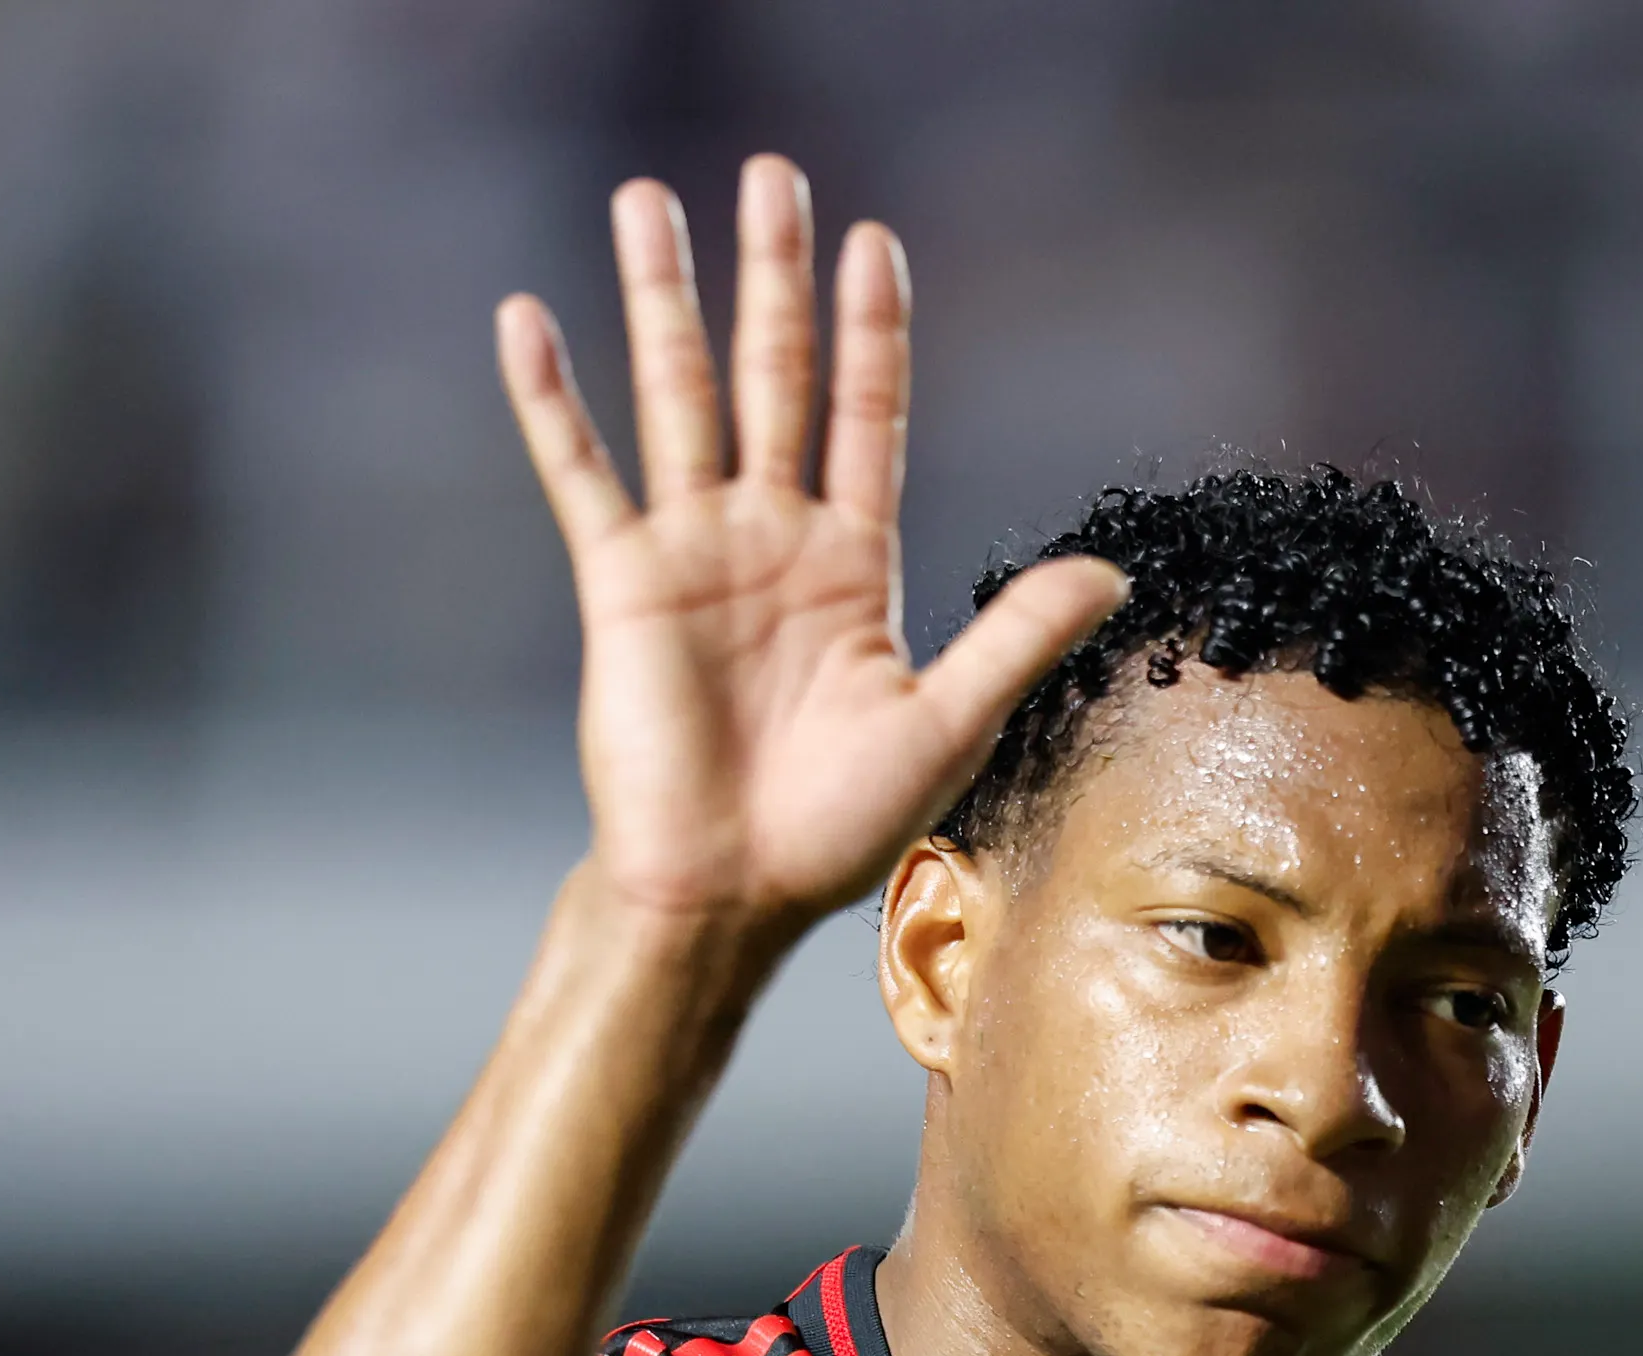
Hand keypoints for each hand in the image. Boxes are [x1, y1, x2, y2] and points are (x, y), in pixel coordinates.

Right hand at [500, 157, 1127, 947]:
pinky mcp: (621, 584)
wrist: (728, 892)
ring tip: (647, 198)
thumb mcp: (948, 724)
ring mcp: (693, 552)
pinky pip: (581, 473)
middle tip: (772, 175)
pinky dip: (551, 398)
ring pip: (677, 395)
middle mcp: (771, 538)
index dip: (872, 331)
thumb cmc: (833, 827)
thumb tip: (1114, 574)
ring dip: (664, 298)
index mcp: (851, 562)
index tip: (875, 241)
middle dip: (774, 276)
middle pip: (775, 375)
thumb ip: (1017, 636)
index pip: (867, 415)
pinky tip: (528, 318)